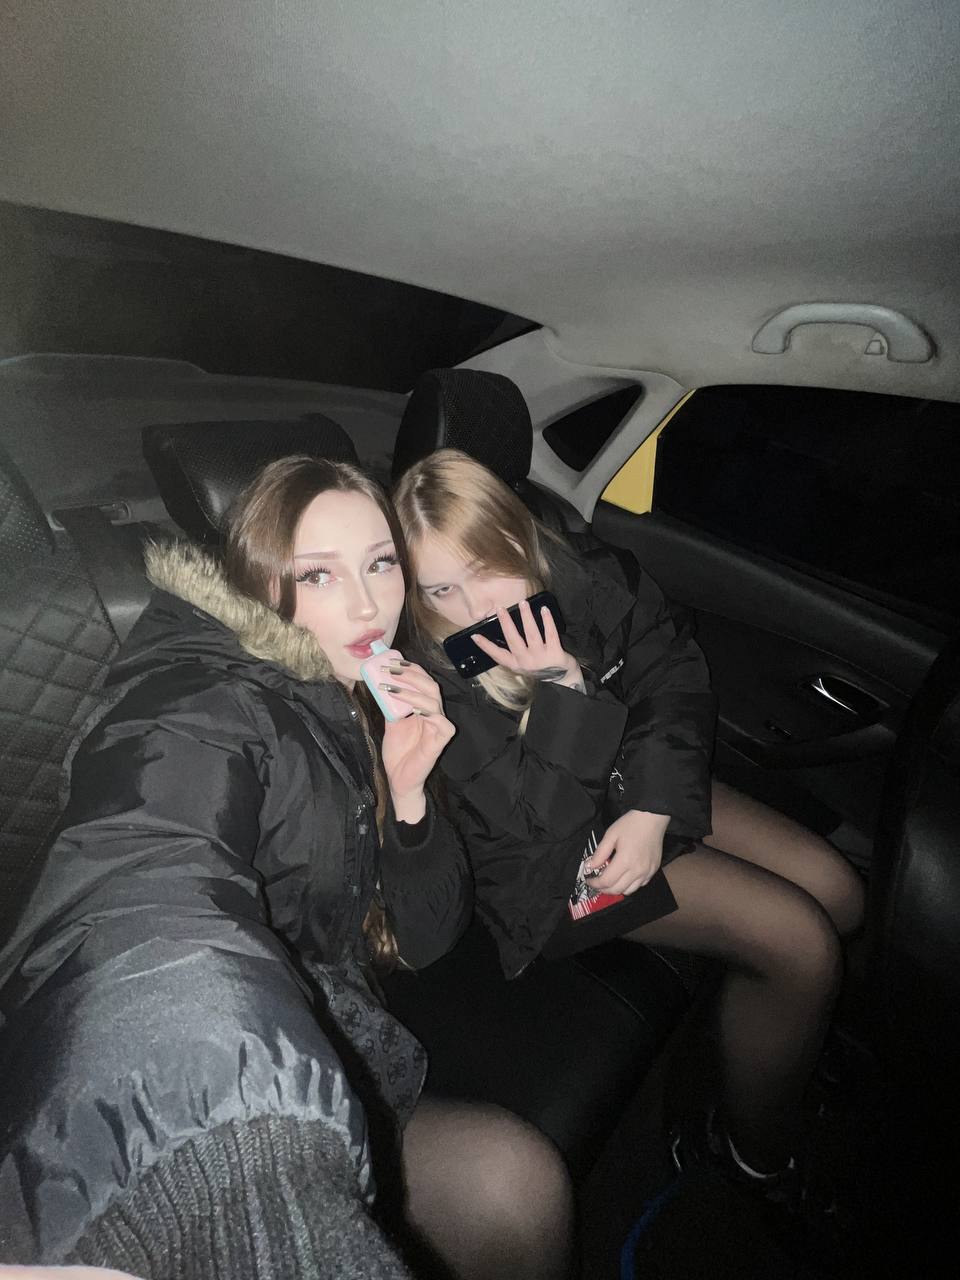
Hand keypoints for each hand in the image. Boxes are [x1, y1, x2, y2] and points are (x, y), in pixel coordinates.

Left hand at [378, 661, 454, 819]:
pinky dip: (427, 712)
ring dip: (410, 691)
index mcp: (425, 707)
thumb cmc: (398, 751)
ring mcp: (440, 726)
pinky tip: (413, 708)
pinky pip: (440, 722)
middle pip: (430, 685)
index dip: (409, 669)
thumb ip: (391, 704)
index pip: (422, 680)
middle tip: (389, 669)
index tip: (390, 661)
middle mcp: (435, 713)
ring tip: (390, 688)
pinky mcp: (442, 740)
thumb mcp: (391, 722)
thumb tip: (380, 681)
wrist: (399, 779)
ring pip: (432, 700)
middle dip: (409, 674)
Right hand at [471, 599, 582, 688]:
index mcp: (516, 665)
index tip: (475, 636)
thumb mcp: (524, 665)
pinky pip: (551, 634)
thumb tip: (505, 633)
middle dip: (506, 623)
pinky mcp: (555, 653)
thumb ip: (515, 653)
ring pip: (532, 634)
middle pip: (514, 640)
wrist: (563, 680)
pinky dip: (547, 620)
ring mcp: (541, 658)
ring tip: (523, 603)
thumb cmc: (541, 669)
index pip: (498, 655)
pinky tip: (544, 609)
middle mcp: (526, 662)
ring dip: (526, 617)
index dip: (486, 646)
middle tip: (500, 609)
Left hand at [584, 809, 669, 894]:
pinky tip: (625, 876)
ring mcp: (647, 872)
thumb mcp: (611, 835)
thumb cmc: (631, 824)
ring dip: (617, 889)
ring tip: (610, 880)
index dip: (595, 884)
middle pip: (617, 890)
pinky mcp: (654, 870)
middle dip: (603, 889)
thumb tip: (590, 866)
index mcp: (625, 861)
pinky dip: (630, 885)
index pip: (606, 881)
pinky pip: (640, 885)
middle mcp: (637, 870)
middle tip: (596, 883)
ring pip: (629, 891)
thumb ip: (599, 853)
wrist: (653, 818)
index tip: (589, 880)